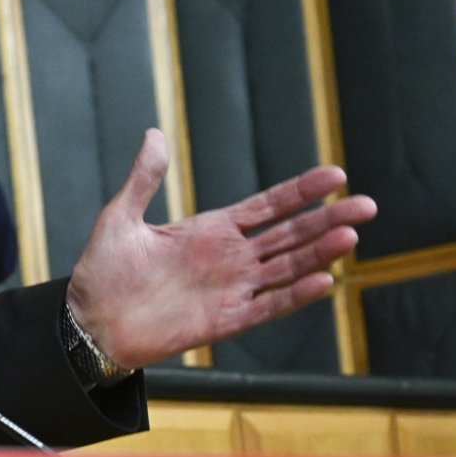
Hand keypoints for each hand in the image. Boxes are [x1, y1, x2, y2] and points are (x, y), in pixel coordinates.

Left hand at [65, 132, 375, 369]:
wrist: (88, 321)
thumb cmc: (102, 272)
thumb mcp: (120, 217)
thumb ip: (143, 179)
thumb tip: (155, 134)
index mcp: (211, 230)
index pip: (268, 207)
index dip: (301, 192)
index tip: (336, 175)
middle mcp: (229, 259)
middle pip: (290, 236)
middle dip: (328, 219)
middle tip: (368, 205)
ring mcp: (229, 290)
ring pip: (286, 269)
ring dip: (318, 254)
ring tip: (351, 236)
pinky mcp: (222, 321)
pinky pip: (266, 308)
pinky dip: (294, 296)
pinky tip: (323, 281)